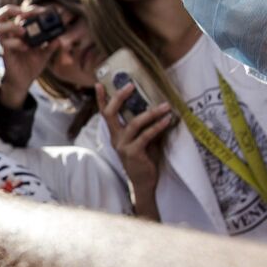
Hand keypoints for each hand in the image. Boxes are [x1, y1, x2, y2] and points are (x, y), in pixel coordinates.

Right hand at [0, 2, 54, 108]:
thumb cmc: (31, 65)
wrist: (24, 81)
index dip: (31, 9)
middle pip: (2, 13)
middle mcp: (10, 34)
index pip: (20, 12)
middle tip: (27, 12)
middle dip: (14, 9)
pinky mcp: (4, 52)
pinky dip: (15, 43)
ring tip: (24, 31)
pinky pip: (5, 43)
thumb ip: (51, 45)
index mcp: (19, 30)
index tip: (44, 11)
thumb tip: (59, 38)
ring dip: (12, 25)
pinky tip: (25, 47)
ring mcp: (5, 42)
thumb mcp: (45, 53)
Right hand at [97, 83, 173, 220]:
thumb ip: (144, 126)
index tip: (99, 84)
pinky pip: (146, 136)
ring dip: (151, 113)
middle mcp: (115, 138)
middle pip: (111, 114)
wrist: (144, 183)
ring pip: (134, 123)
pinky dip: (158, 126)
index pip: (105, 114)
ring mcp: (123, 146)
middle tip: (130, 85)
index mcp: (115, 134)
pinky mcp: (133, 153)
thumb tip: (156, 106)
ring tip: (165, 105)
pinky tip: (167, 120)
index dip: (101, 99)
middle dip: (119, 98)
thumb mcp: (142, 139)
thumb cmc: (144, 159)